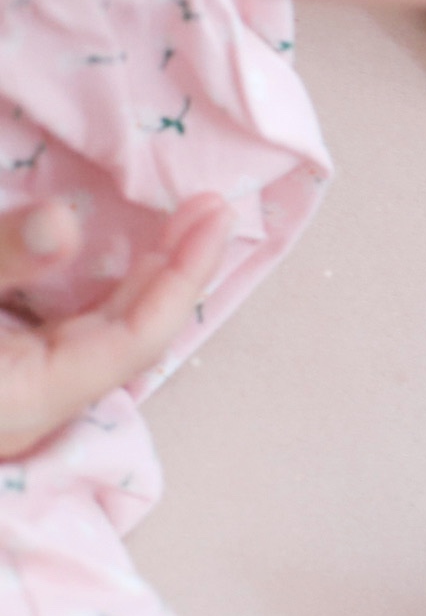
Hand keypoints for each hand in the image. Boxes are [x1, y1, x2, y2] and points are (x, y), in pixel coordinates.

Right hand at [0, 195, 234, 458]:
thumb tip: (64, 222)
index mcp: (26, 400)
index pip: (137, 339)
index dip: (182, 275)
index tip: (214, 215)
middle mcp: (34, 408)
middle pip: (131, 336)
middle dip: (176, 268)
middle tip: (212, 207)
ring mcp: (21, 394)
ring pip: (104, 334)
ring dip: (146, 276)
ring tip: (186, 220)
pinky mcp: (7, 376)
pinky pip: (72, 333)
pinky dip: (105, 291)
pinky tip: (124, 256)